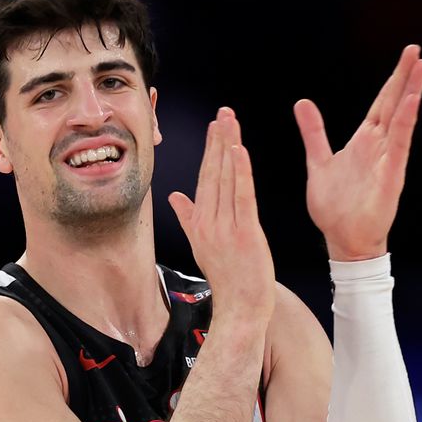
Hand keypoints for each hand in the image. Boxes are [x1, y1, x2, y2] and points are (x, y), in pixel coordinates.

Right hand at [169, 107, 274, 324]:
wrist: (241, 308)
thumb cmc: (227, 278)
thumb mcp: (203, 244)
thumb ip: (189, 218)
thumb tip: (175, 196)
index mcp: (199, 223)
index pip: (205, 179)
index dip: (210, 151)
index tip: (215, 127)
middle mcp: (208, 222)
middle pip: (213, 174)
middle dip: (218, 141)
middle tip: (223, 113)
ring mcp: (225, 228)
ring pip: (226, 180)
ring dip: (228, 148)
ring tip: (230, 122)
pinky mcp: (245, 234)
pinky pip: (242, 197)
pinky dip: (240, 173)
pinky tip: (239, 151)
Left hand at [295, 45, 421, 260]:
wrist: (341, 239)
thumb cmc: (335, 206)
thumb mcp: (318, 161)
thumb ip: (314, 132)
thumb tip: (302, 103)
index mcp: (364, 141)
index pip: (381, 103)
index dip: (392, 79)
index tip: (407, 55)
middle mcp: (379, 146)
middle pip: (394, 104)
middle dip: (404, 77)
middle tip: (416, 50)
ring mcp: (388, 160)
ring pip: (401, 119)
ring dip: (411, 93)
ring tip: (421, 67)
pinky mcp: (391, 177)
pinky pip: (400, 146)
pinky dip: (405, 123)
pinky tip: (411, 103)